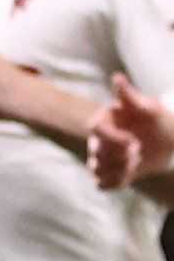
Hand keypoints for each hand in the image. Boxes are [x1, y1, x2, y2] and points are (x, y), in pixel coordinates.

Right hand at [88, 73, 173, 189]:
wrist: (169, 141)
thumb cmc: (158, 120)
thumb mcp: (149, 107)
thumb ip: (130, 95)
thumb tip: (116, 77)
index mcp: (104, 121)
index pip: (95, 129)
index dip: (112, 138)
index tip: (132, 142)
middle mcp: (98, 140)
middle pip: (96, 152)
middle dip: (119, 155)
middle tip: (139, 150)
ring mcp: (101, 158)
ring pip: (97, 169)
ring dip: (119, 169)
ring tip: (137, 162)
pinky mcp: (109, 173)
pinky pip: (101, 183)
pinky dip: (115, 182)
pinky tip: (130, 175)